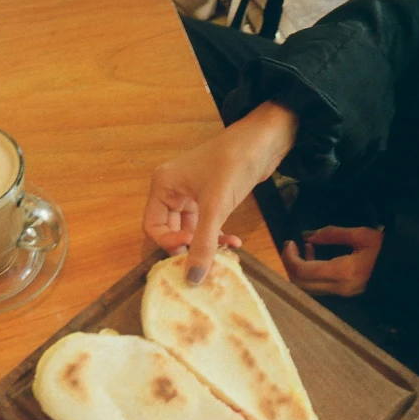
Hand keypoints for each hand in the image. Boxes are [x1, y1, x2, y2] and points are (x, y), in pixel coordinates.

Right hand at [143, 101, 297, 282]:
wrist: (265, 139)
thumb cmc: (234, 164)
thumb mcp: (216, 207)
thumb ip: (203, 244)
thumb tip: (192, 280)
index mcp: (163, 185)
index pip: (153, 227)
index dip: (169, 244)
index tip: (191, 251)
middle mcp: (172, 190)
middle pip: (170, 231)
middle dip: (189, 248)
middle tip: (208, 261)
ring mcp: (190, 194)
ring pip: (190, 231)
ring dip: (206, 244)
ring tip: (227, 253)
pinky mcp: (209, 198)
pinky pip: (205, 225)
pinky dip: (216, 236)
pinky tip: (234, 242)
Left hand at [282, 225, 383, 296]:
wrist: (399, 268)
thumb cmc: (383, 249)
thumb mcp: (361, 235)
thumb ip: (332, 234)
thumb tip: (307, 235)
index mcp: (342, 273)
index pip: (304, 271)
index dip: (291, 258)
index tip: (290, 242)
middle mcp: (338, 288)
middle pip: (300, 284)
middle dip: (290, 265)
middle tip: (290, 246)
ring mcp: (339, 294)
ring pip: (306, 288)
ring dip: (298, 270)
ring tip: (303, 249)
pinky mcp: (340, 294)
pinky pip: (315, 287)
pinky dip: (308, 274)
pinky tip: (312, 256)